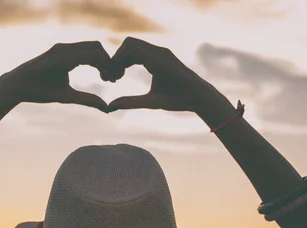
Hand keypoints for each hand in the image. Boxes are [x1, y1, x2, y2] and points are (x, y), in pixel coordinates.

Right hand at [0, 41, 114, 111]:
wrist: (18, 88)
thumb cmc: (40, 91)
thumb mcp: (67, 96)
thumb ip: (86, 99)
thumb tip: (106, 107)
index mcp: (70, 56)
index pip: (96, 53)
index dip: (108, 64)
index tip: (112, 80)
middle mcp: (67, 49)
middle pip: (98, 47)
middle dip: (110, 62)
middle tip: (113, 79)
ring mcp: (61, 49)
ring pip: (93, 48)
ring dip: (105, 62)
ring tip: (108, 79)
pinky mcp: (55, 54)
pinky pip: (81, 54)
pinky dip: (96, 62)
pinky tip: (100, 77)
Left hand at [107, 37, 221, 112]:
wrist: (196, 99)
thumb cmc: (176, 99)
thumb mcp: (149, 101)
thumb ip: (131, 102)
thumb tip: (111, 105)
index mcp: (152, 59)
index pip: (128, 51)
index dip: (116, 62)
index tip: (112, 79)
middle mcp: (155, 52)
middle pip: (126, 44)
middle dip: (114, 59)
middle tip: (110, 78)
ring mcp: (159, 53)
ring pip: (129, 44)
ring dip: (117, 59)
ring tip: (115, 78)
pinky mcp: (162, 58)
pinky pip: (138, 51)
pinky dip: (124, 60)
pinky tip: (122, 75)